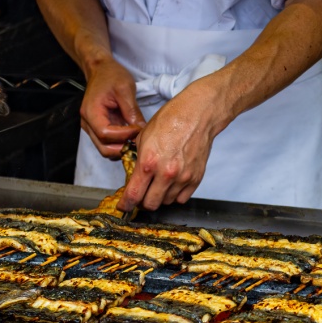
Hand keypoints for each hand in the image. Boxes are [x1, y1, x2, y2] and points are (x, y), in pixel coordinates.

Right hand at [81, 59, 144, 158]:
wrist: (100, 70)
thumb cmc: (111, 75)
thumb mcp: (125, 88)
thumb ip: (132, 111)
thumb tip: (141, 130)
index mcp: (91, 112)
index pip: (105, 134)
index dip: (123, 136)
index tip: (138, 129)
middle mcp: (87, 124)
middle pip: (104, 148)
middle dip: (123, 148)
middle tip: (139, 141)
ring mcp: (91, 128)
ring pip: (105, 149)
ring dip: (122, 149)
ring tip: (136, 140)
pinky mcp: (98, 129)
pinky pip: (108, 144)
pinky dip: (120, 145)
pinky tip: (131, 138)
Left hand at [117, 83, 218, 211]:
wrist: (197, 115)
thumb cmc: (170, 120)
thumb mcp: (143, 137)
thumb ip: (138, 160)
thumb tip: (134, 176)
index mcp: (149, 162)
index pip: (133, 195)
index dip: (126, 205)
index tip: (124, 207)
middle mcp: (166, 174)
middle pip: (150, 204)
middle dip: (143, 201)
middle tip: (142, 193)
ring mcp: (182, 178)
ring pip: (166, 202)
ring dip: (160, 197)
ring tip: (159, 183)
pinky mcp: (195, 179)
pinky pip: (182, 199)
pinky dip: (175, 195)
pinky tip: (172, 184)